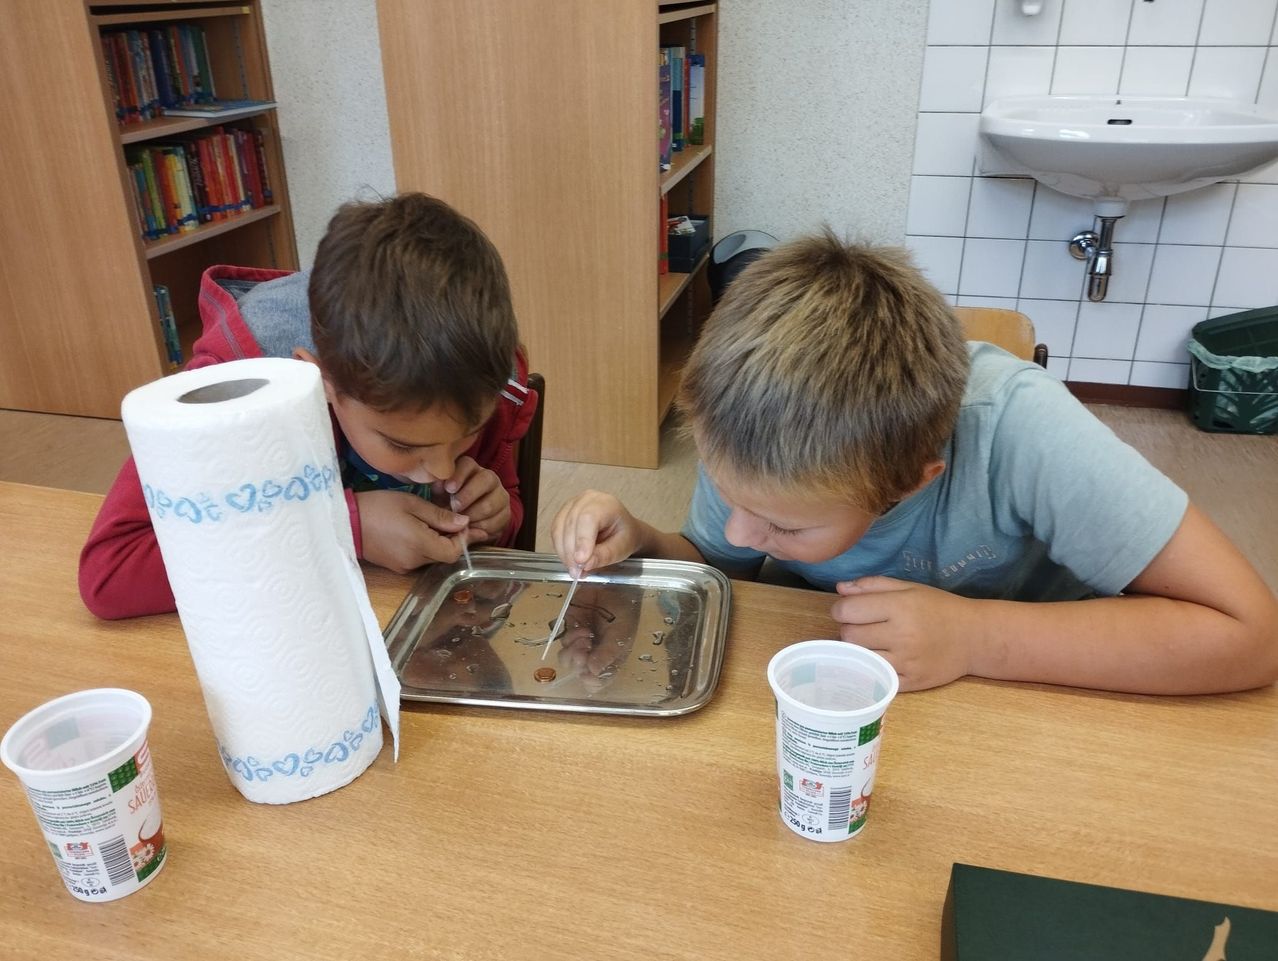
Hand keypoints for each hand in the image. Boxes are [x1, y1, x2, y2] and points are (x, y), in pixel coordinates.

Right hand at [355, 489, 467, 573]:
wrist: (345, 521)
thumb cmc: (379, 507)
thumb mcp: (412, 504)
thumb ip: (440, 516)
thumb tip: (464, 523)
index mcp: (420, 545)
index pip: (454, 552)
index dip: (464, 539)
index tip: (464, 522)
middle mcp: (414, 561)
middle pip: (444, 556)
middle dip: (452, 540)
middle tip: (453, 519)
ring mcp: (404, 566)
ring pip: (432, 558)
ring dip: (438, 543)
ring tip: (434, 522)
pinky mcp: (395, 567)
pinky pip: (419, 559)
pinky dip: (424, 547)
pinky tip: (418, 530)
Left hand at [435, 456, 510, 546]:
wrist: (468, 521)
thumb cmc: (449, 503)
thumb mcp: (440, 494)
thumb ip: (438, 488)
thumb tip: (438, 484)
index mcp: (470, 468)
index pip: (468, 464)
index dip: (459, 476)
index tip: (448, 488)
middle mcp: (489, 477)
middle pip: (486, 480)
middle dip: (468, 496)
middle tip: (455, 507)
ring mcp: (500, 495)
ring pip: (490, 504)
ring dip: (472, 516)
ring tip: (459, 523)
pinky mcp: (506, 513)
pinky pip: (495, 522)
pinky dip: (480, 529)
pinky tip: (469, 530)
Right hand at [550, 489, 643, 574]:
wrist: (622, 529)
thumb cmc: (624, 535)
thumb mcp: (622, 548)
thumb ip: (604, 555)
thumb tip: (585, 564)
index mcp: (606, 504)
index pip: (588, 518)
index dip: (582, 540)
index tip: (581, 561)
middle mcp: (586, 500)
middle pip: (571, 523)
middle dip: (571, 552)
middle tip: (577, 572)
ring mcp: (572, 505)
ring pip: (559, 528)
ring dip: (564, 552)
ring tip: (574, 569)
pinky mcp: (563, 514)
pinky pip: (555, 532)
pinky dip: (560, 549)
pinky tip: (569, 560)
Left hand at [831, 576, 979, 690]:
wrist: (975, 638)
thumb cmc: (939, 608)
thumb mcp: (909, 588)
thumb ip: (872, 585)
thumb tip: (840, 588)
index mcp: (900, 607)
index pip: (847, 610)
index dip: (841, 609)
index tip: (849, 610)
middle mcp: (902, 635)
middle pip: (849, 635)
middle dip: (849, 629)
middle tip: (863, 627)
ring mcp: (906, 662)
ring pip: (859, 658)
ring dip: (859, 650)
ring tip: (872, 643)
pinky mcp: (910, 682)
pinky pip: (876, 678)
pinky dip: (872, 669)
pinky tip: (881, 659)